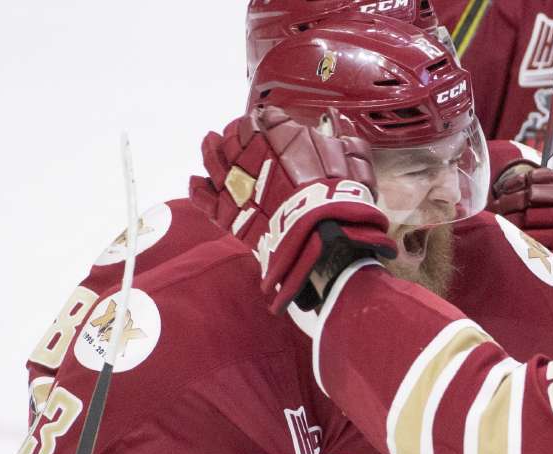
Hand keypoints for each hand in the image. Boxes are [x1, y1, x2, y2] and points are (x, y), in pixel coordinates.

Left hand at [190, 106, 395, 312]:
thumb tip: (334, 117)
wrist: (323, 237)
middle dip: (238, 131)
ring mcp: (236, 181)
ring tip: (210, 142)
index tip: (270, 124)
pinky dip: (199, 188)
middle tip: (240, 134)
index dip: (268, 120)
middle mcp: (252, 151)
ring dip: (211, 148)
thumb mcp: (354, 158)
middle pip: (236, 133)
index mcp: (281, 134)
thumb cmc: (341, 196)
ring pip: (215, 156)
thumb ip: (342, 134)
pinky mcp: (226, 211)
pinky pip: (204, 196)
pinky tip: (198, 181)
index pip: (267, 117)